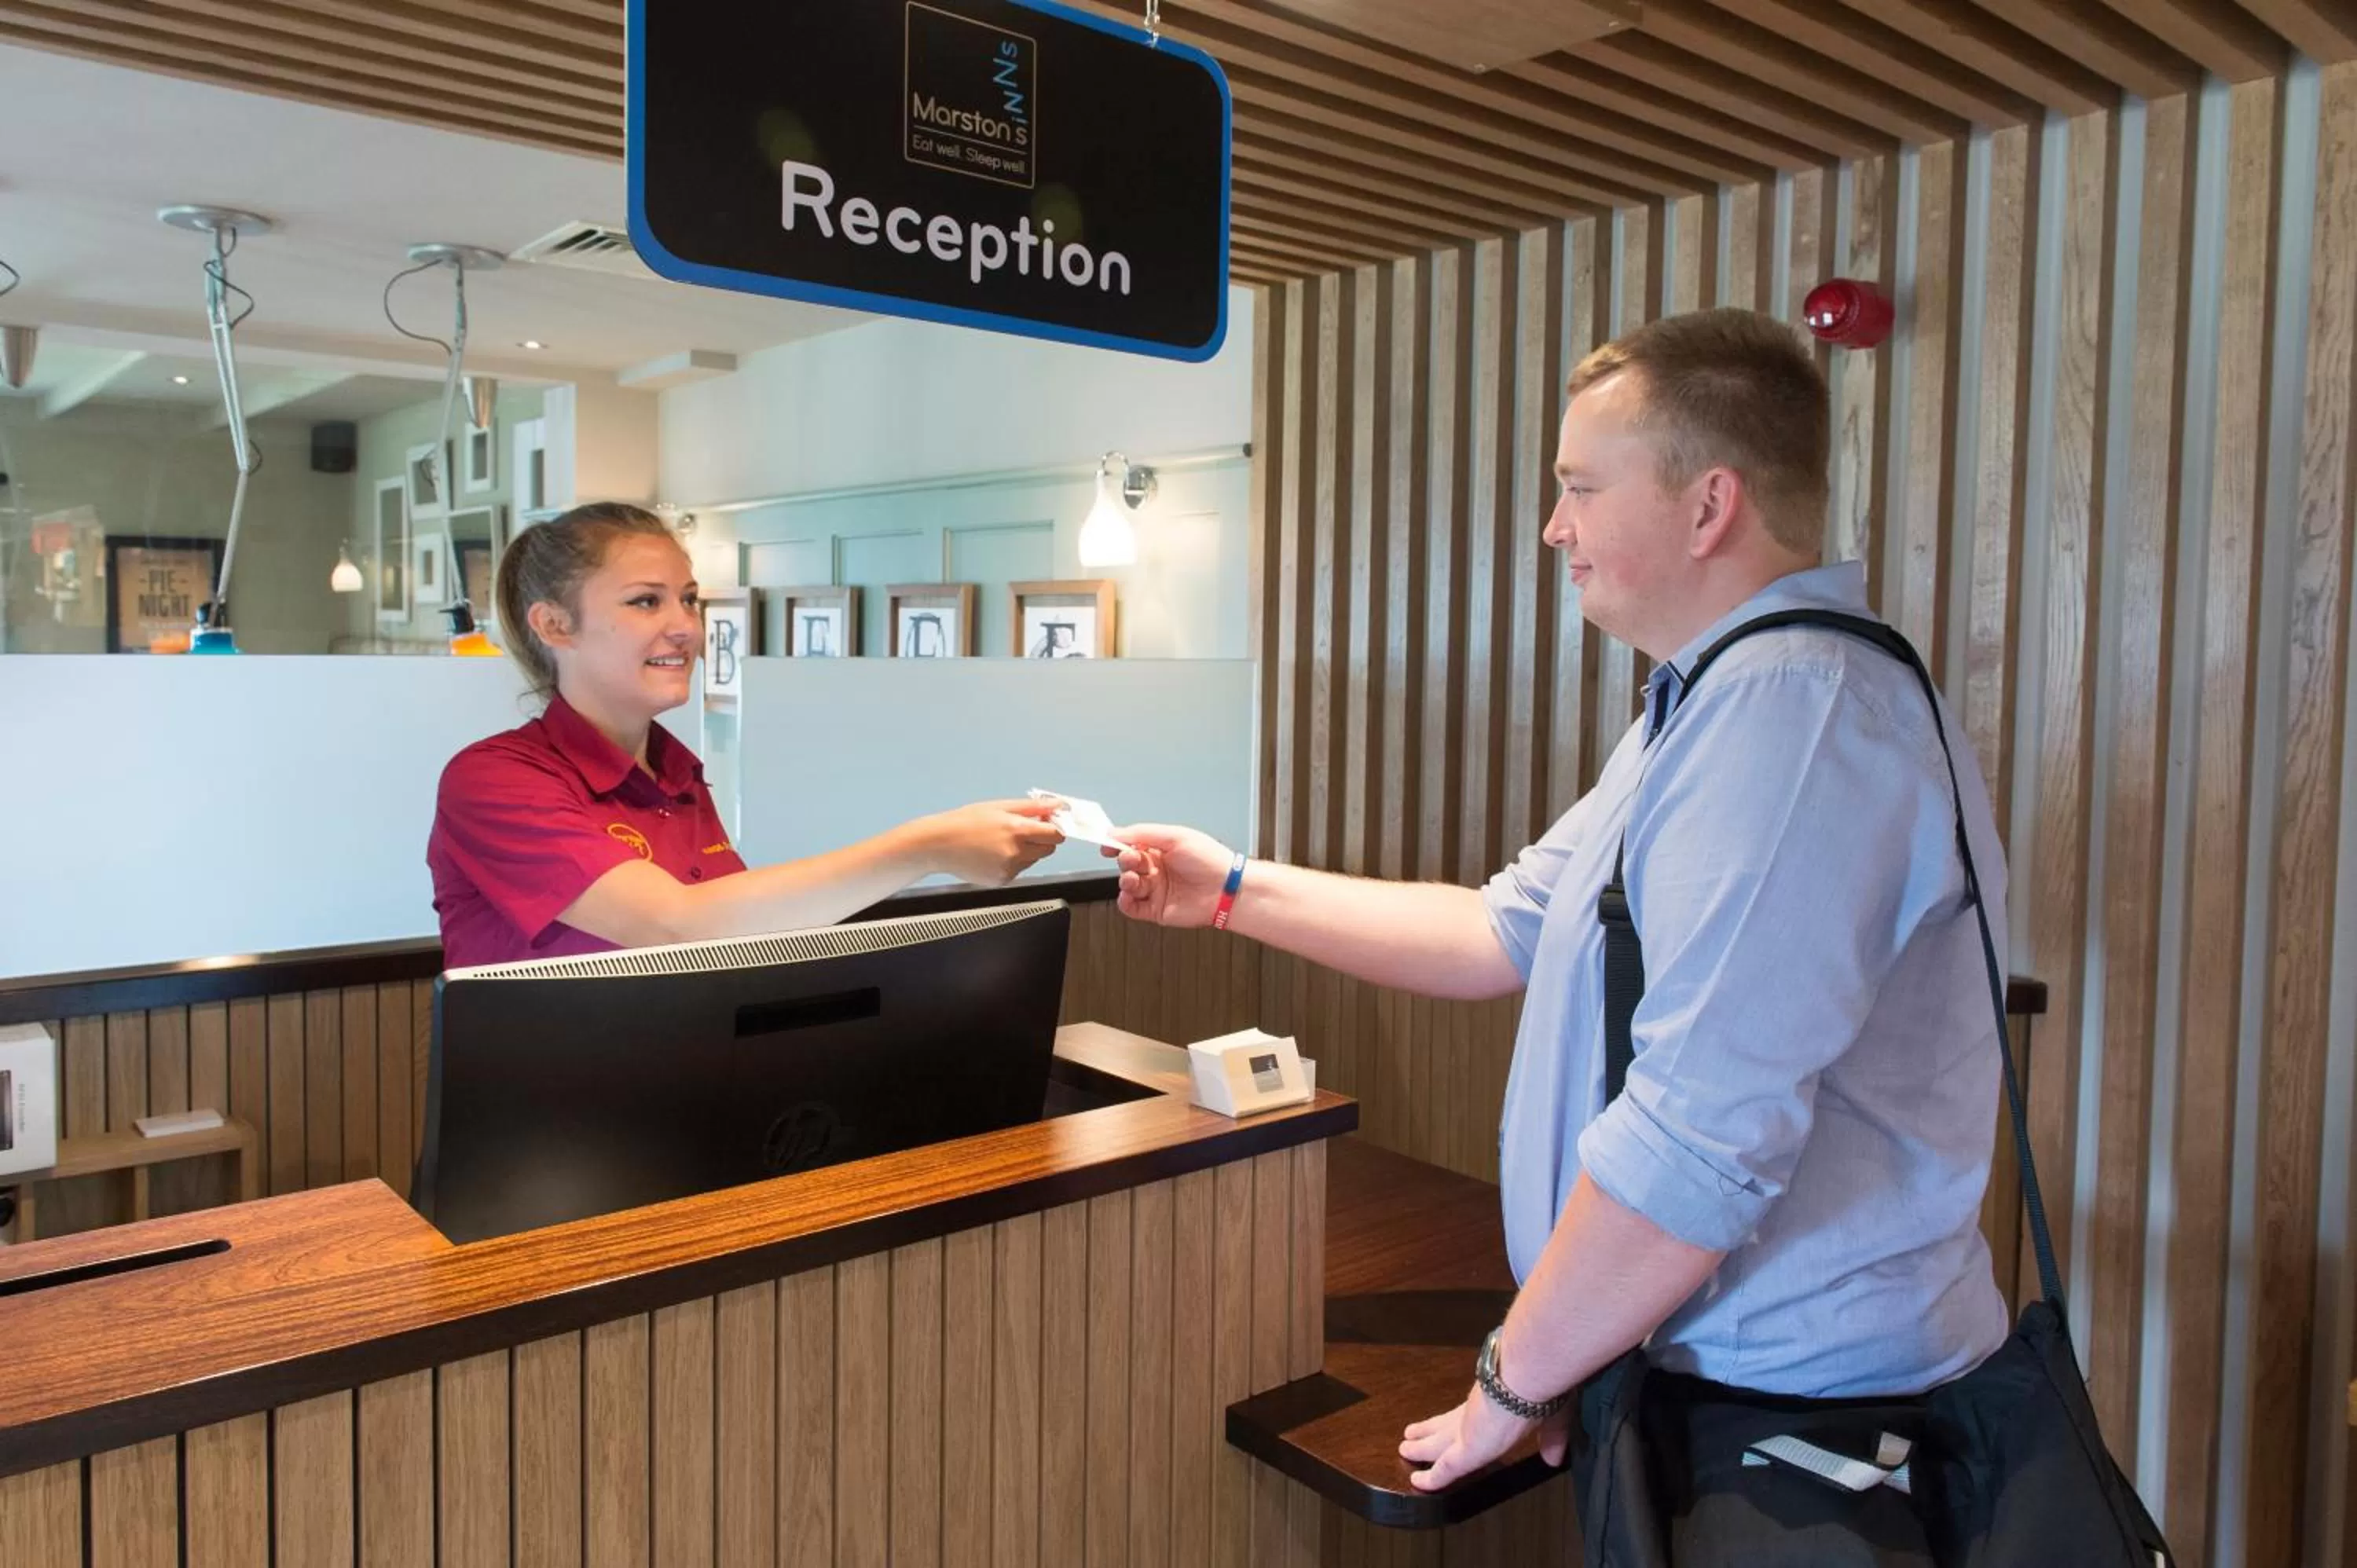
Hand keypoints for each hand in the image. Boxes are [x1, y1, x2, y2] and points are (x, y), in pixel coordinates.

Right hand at [921, 799, 1063, 885]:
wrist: (939, 844)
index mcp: (1017, 830)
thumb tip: (1057, 804)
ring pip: (1033, 860)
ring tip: (1001, 841)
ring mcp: (1009, 869)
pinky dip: (1013, 862)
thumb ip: (1033, 807)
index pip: (1055, 834)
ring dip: (1027, 851)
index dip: (1055, 827)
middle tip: (1023, 830)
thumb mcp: (1000, 807)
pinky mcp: (1001, 880)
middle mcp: (1016, 853)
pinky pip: (1018, 870)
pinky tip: (994, 853)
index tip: (1050, 823)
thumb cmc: (965, 822)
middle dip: (1042, 839)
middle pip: (1048, 849)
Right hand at [1105, 823, 1235, 926]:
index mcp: (1162, 850)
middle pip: (1128, 865)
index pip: (1131, 845)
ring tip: (1133, 879)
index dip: (1117, 845)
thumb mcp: (1175, 836)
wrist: (1227, 889)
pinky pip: (1132, 908)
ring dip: (1125, 881)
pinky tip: (1128, 896)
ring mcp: (1157, 890)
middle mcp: (1158, 870)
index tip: (1107, 845)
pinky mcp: (1157, 910)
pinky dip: (1125, 902)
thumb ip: (1142, 833)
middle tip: (1130, 860)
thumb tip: (1115, 832)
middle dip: (1125, 861)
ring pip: (1128, 886)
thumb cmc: (1209, 860)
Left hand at [1398, 1385, 1570, 1491]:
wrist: (1530, 1371)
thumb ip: (1553, 1437)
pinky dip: (1433, 1477)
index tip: (1447, 1421)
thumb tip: (1554, 1458)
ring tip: (1405, 1446)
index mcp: (1498, 1403)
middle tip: (1411, 1433)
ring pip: (1439, 1441)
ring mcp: (1469, 1428)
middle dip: (1431, 1430)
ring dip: (1422, 1444)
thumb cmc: (1545, 1386)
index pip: (1473, 1414)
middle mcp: (1478, 1413)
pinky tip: (1419, 1481)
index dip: (1460, 1420)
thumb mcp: (1556, 1414)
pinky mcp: (1467, 1447)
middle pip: (1450, 1424)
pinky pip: (1446, 1468)